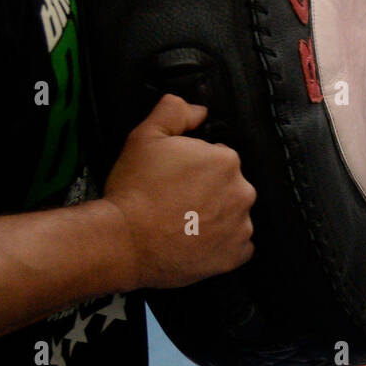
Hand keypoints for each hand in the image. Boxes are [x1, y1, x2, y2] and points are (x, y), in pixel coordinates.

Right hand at [101, 93, 256, 288]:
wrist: (122, 241)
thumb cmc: (134, 191)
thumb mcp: (146, 136)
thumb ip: (175, 112)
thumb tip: (198, 110)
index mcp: (226, 160)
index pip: (220, 157)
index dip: (197, 166)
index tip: (179, 177)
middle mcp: (242, 191)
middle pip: (230, 186)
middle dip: (209, 191)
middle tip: (178, 201)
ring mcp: (240, 226)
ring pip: (234, 215)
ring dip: (216, 217)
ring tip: (184, 223)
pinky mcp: (234, 255)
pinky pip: (237, 246)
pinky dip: (221, 244)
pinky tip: (196, 241)